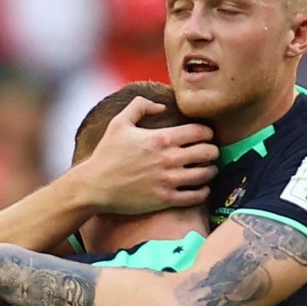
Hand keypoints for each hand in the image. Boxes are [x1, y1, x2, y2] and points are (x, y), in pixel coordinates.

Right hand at [73, 94, 216, 213]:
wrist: (94, 186)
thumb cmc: (106, 155)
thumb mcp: (119, 123)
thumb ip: (141, 106)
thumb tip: (162, 106)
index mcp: (161, 138)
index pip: (201, 132)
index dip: (207, 133)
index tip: (205, 136)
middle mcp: (169, 159)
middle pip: (209, 152)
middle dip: (212, 151)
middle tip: (209, 153)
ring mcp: (168, 181)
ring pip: (206, 174)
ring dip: (211, 170)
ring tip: (207, 170)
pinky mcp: (165, 199)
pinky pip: (196, 196)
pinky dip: (203, 192)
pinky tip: (201, 188)